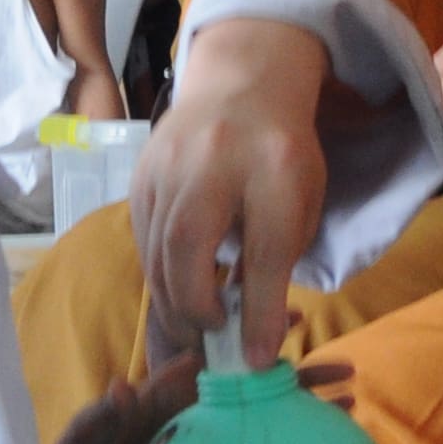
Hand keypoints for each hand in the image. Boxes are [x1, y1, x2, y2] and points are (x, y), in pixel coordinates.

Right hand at [135, 17, 331, 368]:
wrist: (240, 87)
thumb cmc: (281, 154)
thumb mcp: (301, 201)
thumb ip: (279, 260)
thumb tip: (254, 334)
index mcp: (276, 164)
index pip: (267, 247)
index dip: (260, 308)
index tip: (255, 357)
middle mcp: (214, 159)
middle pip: (191, 245)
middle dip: (197, 304)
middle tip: (212, 337)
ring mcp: (169, 163)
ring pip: (157, 246)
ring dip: (172, 299)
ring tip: (193, 327)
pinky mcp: (141, 174)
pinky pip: (143, 238)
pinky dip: (157, 274)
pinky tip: (175, 291)